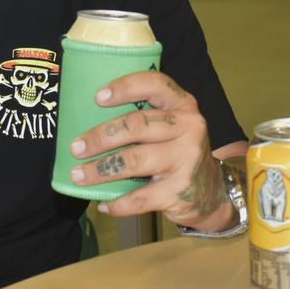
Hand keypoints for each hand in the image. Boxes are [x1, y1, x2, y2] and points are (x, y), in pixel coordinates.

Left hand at [69, 72, 231, 231]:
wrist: (213, 191)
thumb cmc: (179, 151)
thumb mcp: (172, 126)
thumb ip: (145, 117)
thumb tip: (87, 120)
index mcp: (183, 105)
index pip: (155, 85)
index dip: (126, 87)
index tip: (97, 97)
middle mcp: (189, 127)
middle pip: (138, 125)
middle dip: (101, 136)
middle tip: (76, 147)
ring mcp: (186, 159)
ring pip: (135, 160)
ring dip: (101, 169)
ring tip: (79, 175)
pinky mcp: (180, 190)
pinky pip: (141, 198)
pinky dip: (118, 203)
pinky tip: (103, 205)